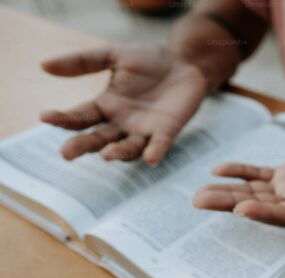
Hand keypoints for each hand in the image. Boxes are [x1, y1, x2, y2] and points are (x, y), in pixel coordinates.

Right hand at [40, 44, 205, 163]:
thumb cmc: (148, 60)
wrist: (183, 62)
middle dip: (82, 146)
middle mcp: (121, 123)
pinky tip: (150, 158)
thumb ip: (83, 61)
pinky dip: (155, 152)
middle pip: (98, 139)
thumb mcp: (113, 55)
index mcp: (105, 106)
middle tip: (66, 153)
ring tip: (107, 155)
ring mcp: (144, 130)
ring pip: (128, 147)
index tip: (45, 117)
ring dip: (118, 152)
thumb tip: (44, 65)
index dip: (63, 119)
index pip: (80, 116)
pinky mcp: (167, 131)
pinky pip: (160, 144)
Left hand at [192, 141, 284, 225]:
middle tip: (199, 201)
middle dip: (228, 204)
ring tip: (198, 194)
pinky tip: (218, 170)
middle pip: (258, 206)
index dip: (262, 213)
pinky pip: (258, 175)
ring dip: (225, 192)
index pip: (284, 215)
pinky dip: (239, 172)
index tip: (240, 209)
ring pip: (251, 192)